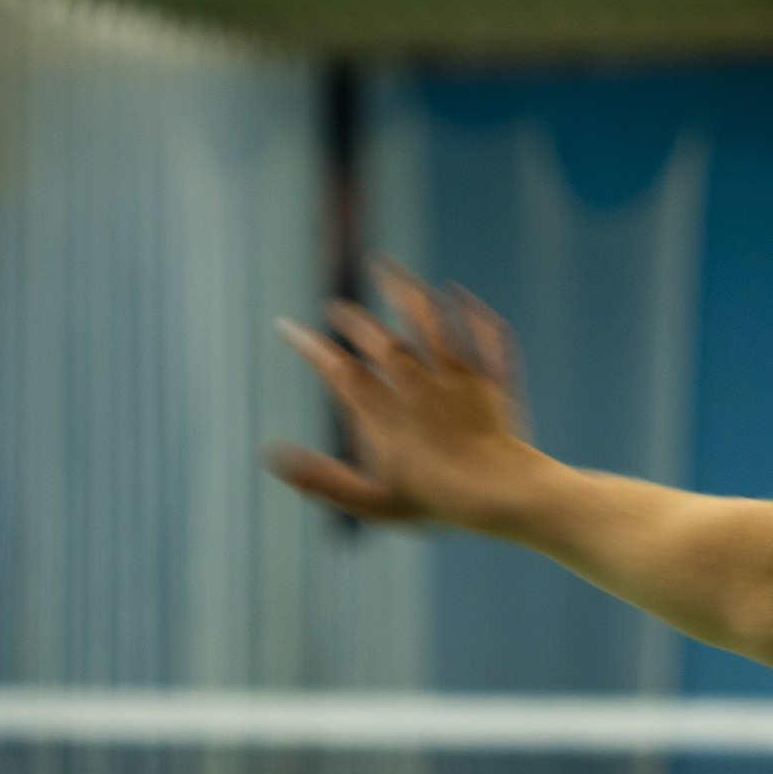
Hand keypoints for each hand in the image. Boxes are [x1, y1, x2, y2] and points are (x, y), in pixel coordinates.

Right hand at [267, 265, 536, 531]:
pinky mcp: (495, 385)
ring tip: (389, 271)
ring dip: (409, 295)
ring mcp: (460, 382)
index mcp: (387, 413)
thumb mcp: (373, 502)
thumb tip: (268, 455)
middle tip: (335, 307)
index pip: (341, 371)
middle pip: (383, 343)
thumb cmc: (438, 502)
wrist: (504, 495)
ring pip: (433, 326)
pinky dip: (473, 315)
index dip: (311, 347)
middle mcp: (421, 388)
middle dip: (355, 321)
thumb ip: (322, 479)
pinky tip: (462, 294)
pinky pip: (485, 340)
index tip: (287, 327)